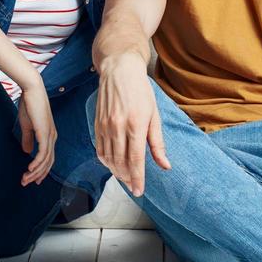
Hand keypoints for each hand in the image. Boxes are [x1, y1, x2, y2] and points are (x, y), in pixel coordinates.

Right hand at [16, 81, 56, 185]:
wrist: (32, 91)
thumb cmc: (29, 105)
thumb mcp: (27, 126)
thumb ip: (28, 139)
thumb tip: (27, 152)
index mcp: (49, 136)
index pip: (48, 158)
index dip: (41, 170)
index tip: (31, 179)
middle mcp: (52, 137)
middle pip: (48, 162)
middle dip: (37, 175)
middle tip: (25, 183)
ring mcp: (50, 135)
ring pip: (45, 160)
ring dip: (35, 172)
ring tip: (24, 179)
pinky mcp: (45, 133)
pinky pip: (43, 153)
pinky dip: (37, 163)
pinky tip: (30, 169)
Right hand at [93, 53, 169, 195]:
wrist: (119, 70)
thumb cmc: (140, 91)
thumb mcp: (154, 115)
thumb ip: (158, 143)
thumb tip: (165, 165)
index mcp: (136, 124)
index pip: (135, 160)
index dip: (137, 178)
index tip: (139, 190)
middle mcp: (118, 127)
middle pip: (120, 162)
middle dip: (127, 178)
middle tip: (133, 187)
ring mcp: (105, 126)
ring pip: (108, 158)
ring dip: (116, 171)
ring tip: (125, 178)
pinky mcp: (97, 124)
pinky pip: (99, 149)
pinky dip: (106, 160)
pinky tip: (113, 164)